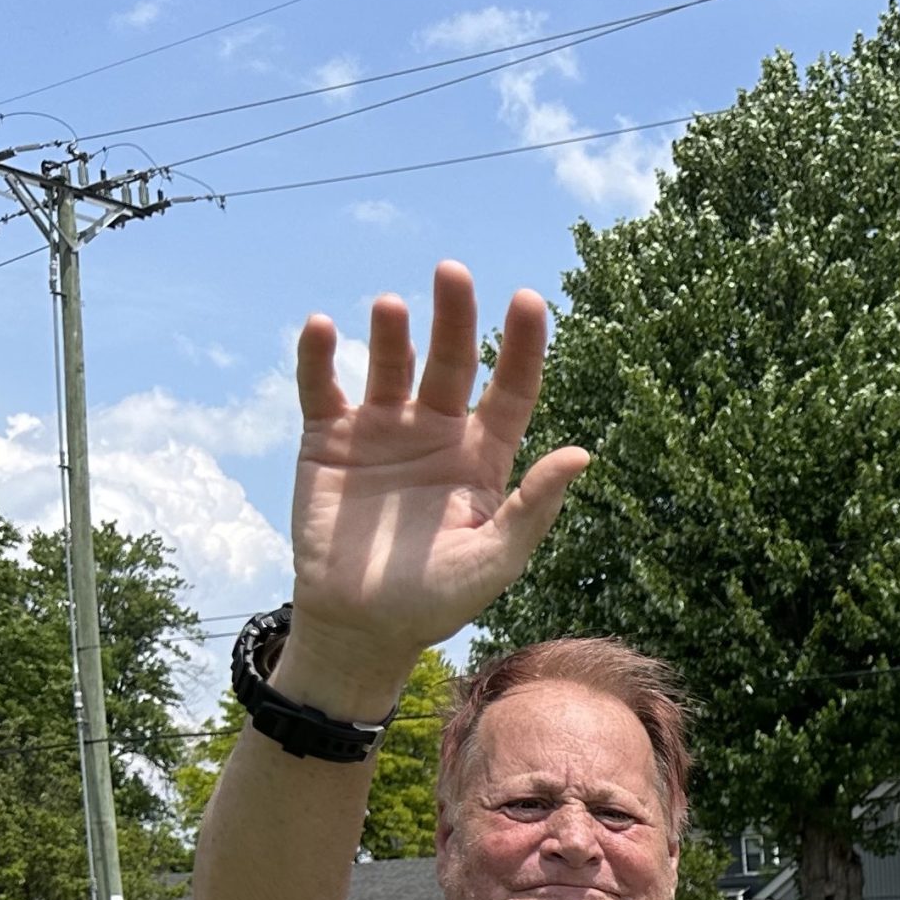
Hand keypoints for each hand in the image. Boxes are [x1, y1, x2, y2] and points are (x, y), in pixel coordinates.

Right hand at [288, 261, 589, 678]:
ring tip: (391, 307)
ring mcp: (381, 429)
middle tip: (453, 272)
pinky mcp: (328, 439)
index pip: (510, 389)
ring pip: (389, 365)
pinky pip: (322, 388)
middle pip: (451, 361)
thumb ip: (534, 507)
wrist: (360, 626)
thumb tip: (581, 453)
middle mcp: (436, 431)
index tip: (530, 300)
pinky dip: (318, 358)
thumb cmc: (436, 600)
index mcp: (483, 456)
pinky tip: (323, 328)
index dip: (522, 346)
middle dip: (454, 317)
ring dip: (391, 334)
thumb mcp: (495, 560)